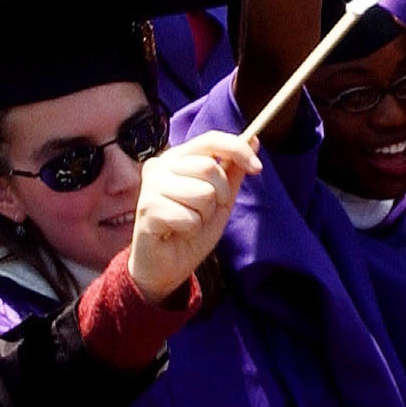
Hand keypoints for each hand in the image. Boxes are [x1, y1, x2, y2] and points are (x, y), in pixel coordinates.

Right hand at [127, 131, 259, 303]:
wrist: (166, 267)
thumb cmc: (190, 230)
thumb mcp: (220, 199)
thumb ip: (232, 171)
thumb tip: (253, 140)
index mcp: (176, 158)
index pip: (210, 140)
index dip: (237, 149)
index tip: (257, 168)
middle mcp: (160, 166)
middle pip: (210, 167)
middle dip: (219, 195)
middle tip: (205, 213)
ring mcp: (151, 187)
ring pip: (202, 193)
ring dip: (203, 216)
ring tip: (188, 224)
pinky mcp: (147, 209)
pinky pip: (189, 217)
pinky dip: (191, 229)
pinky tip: (177, 233)